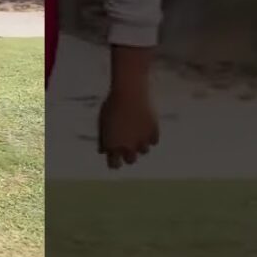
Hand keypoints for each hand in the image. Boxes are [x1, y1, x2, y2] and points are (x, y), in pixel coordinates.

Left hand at [97, 45, 158, 168]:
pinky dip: (150, 136)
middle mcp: (127, 146)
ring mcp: (142, 140)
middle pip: (131, 160)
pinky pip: (154, 141)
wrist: (129, 91)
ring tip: (136, 131)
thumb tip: (103, 151)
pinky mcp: (154, 132)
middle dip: (128, 154)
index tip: (115, 156)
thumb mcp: (103, 122)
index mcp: (112, 145)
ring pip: (144, 151)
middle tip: (127, 145)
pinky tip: (146, 127)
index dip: (114, 161)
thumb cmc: (112, 104)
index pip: (114, 165)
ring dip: (140, 144)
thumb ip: (104, 138)